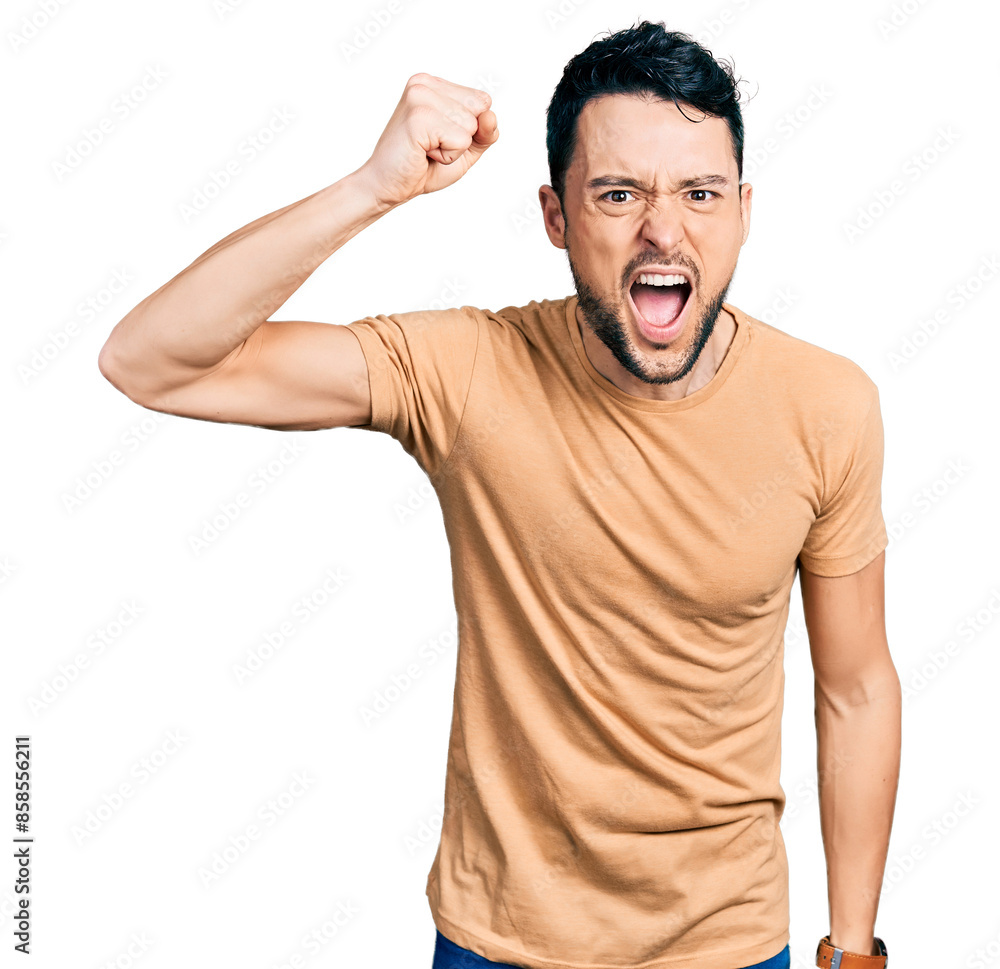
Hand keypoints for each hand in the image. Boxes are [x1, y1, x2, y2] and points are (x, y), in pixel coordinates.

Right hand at [358, 73, 498, 208]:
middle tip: (432, 146)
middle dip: (463, 138)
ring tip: (426, 149)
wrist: (388, 187)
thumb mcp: (465, 149)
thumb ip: (485, 133)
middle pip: (480, 109)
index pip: (483, 101)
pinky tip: (423, 153)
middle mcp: (424, 83)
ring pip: (471, 126)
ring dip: (453, 149)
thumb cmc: (423, 166)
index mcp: (434, 84)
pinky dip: (447, 156)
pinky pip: (460, 140)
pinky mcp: (419, 116)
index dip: (471, 129)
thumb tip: (490, 115)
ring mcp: (419, 96)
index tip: (440, 137)